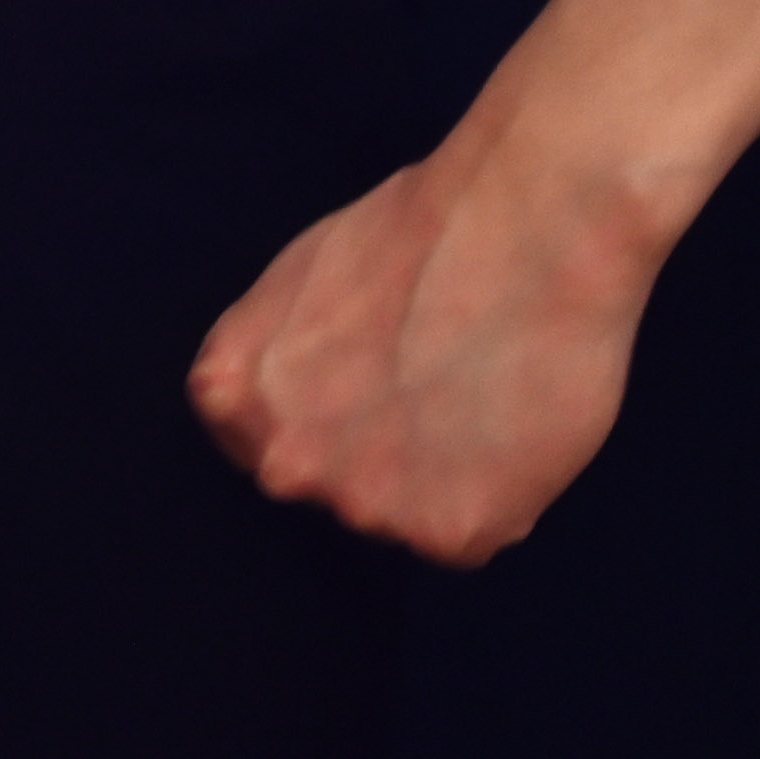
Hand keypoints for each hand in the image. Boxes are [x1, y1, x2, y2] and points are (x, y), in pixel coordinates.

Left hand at [189, 132, 658, 566]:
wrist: (526, 223)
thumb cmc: (422, 230)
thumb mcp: (295, 282)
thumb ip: (275, 360)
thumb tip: (273, 409)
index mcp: (233, 394)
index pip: (260, 444)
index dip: (322, 417)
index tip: (365, 385)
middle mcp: (283, 461)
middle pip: (336, 486)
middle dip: (379, 451)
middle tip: (435, 382)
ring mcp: (363, 503)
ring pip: (406, 516)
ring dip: (442, 478)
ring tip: (479, 393)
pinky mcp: (446, 530)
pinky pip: (472, 535)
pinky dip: (500, 496)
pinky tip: (510, 427)